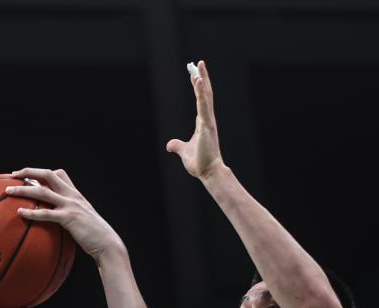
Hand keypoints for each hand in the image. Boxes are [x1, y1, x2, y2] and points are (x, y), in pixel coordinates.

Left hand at [6, 168, 124, 261]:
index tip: (27, 175)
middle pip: (48, 175)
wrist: (107, 243)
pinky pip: (46, 213)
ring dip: (23, 189)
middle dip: (29, 171)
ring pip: (42, 192)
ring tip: (8, 191)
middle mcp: (72, 195)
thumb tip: (56, 217)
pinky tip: (20, 213)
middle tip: (13, 174)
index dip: (42, 172)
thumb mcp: (83, 217)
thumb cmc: (93, 234)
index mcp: (75, 194)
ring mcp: (70, 205)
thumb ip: (70, 212)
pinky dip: (31, 212)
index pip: (59, 173)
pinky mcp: (69, 218)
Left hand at [166, 60, 226, 180]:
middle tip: (199, 63)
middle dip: (203, 77)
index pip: (201, 101)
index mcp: (203, 123)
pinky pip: (203, 106)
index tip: (195, 75)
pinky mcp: (207, 126)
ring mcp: (208, 122)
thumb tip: (169, 145)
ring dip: (203, 80)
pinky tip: (199, 82)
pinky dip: (201, 93)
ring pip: (205, 96)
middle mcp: (207, 119)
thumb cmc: (200, 163)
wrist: (208, 173)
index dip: (197, 87)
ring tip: (200, 66)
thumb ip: (177, 146)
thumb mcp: (184, 151)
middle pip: (205, 94)